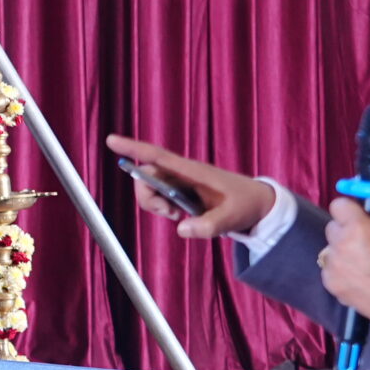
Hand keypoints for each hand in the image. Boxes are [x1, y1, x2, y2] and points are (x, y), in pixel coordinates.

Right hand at [103, 134, 276, 239]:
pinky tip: (183, 217)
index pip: (158, 156)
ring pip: (150, 189)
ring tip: (179, 217)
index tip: (111, 140)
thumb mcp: (232, 218)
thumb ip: (208, 226)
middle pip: (147, 176)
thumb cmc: (246, 205)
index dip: (133, 148)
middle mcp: (183, 173)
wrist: (259, 204)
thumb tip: (181, 229)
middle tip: (171, 214)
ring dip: (155, 205)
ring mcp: (181, 182)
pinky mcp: (182, 192)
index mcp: (193, 171)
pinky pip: (160, 197)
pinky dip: (163, 209)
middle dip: (148, 197)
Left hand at [320, 198, 369, 323]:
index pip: (338, 205)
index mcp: (358, 227)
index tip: (354, 216)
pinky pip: (329, 268)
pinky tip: (355, 278)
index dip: (347, 211)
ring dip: (340, 252)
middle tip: (360, 242)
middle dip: (344, 231)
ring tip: (359, 264)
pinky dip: (338, 270)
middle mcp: (340, 242)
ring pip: (329, 249)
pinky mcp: (328, 281)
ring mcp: (332, 264)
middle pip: (332, 227)